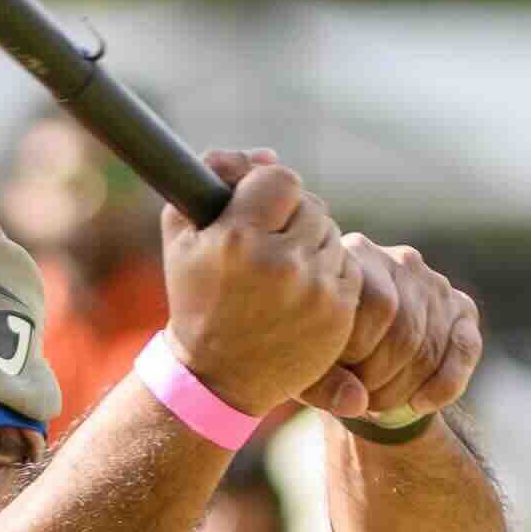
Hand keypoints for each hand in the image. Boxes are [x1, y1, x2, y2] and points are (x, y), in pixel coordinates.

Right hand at [163, 156, 366, 423]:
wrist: (218, 377)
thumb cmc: (196, 298)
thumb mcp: (182, 234)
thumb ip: (214, 177)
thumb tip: (268, 155)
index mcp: (238, 238)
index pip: (281, 178)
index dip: (268, 189)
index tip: (257, 209)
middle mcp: (282, 262)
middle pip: (312, 205)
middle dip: (291, 218)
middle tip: (269, 244)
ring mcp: (315, 290)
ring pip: (332, 234)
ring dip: (310, 244)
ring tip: (282, 271)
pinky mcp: (339, 314)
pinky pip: (348, 267)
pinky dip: (327, 273)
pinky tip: (300, 291)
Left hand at [309, 235, 482, 427]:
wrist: (351, 350)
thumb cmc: (320, 350)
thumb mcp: (308, 363)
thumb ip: (321, 383)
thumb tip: (357, 402)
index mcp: (357, 256)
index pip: (378, 305)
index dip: (361, 352)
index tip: (341, 377)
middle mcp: (400, 262)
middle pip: (405, 327)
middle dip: (380, 376)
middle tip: (359, 398)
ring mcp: (435, 285)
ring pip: (430, 344)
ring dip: (405, 387)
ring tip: (377, 404)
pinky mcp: (462, 309)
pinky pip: (466, 349)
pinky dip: (445, 385)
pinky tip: (419, 405)